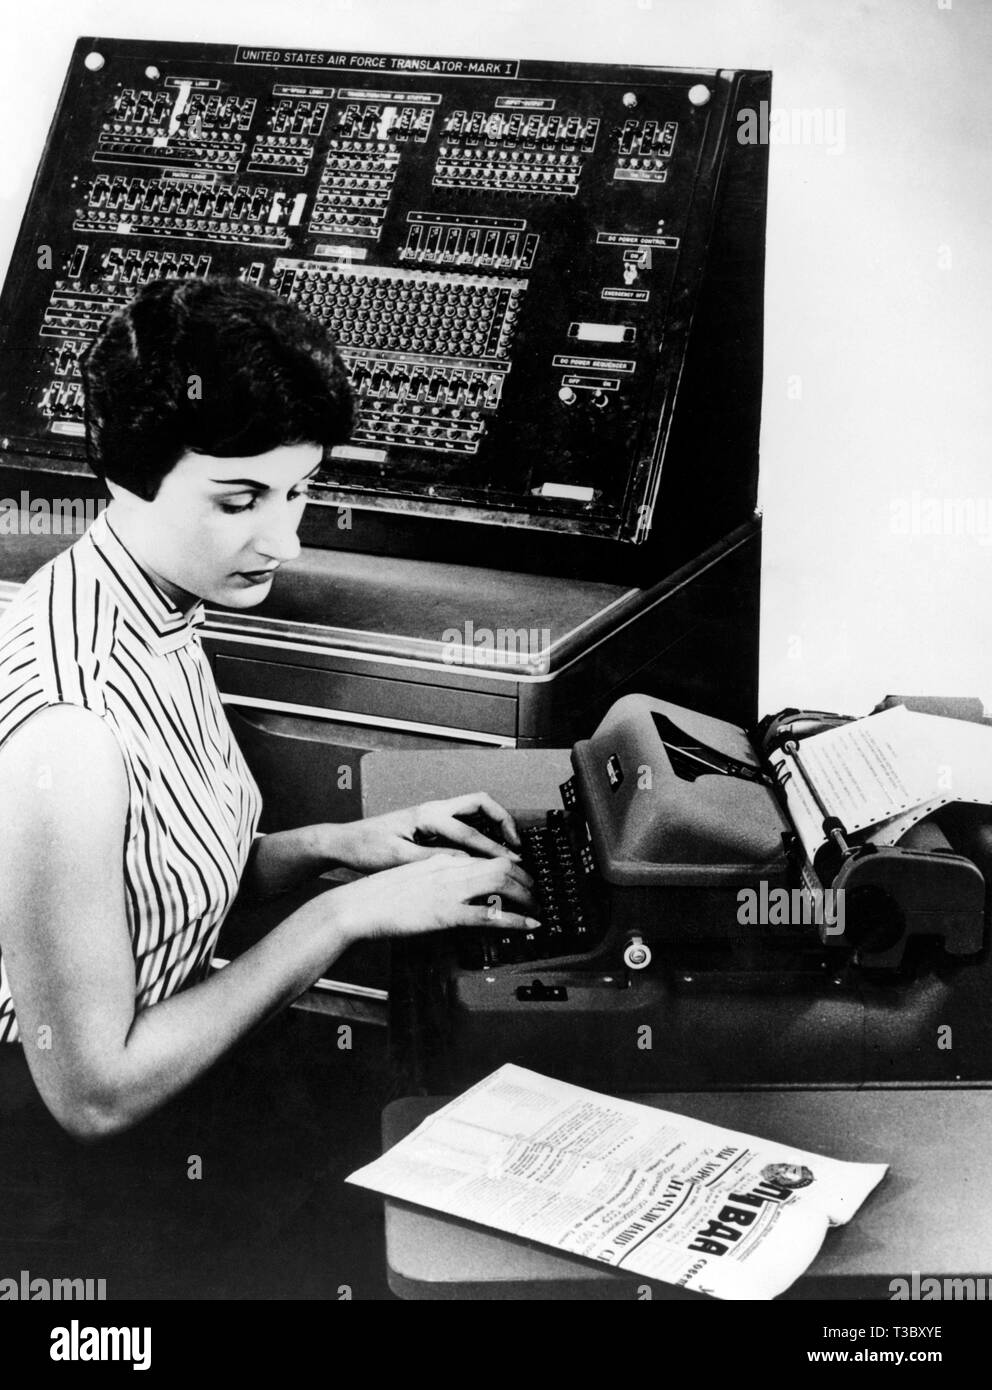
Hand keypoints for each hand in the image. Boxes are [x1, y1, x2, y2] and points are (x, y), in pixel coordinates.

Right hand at [328, 853, 538, 942]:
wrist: (356, 906)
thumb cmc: (377, 897)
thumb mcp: (410, 879)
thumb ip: (435, 879)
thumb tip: (454, 889)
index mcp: (440, 859)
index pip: (484, 855)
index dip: (509, 865)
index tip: (520, 875)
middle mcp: (449, 869)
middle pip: (500, 865)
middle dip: (525, 878)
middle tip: (537, 891)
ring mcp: (449, 890)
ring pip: (501, 883)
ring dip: (526, 895)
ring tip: (538, 907)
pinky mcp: (446, 914)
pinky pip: (489, 916)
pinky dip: (515, 920)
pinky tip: (529, 926)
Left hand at [329, 793, 522, 872]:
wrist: (345, 842)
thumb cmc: (366, 848)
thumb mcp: (398, 858)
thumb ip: (431, 860)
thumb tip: (463, 865)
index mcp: (427, 815)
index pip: (469, 831)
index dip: (493, 849)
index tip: (510, 862)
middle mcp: (433, 809)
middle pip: (481, 804)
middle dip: (504, 821)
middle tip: (518, 844)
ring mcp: (433, 813)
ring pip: (474, 809)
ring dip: (494, 823)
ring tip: (509, 844)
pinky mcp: (430, 822)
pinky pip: (464, 820)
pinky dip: (481, 829)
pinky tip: (486, 849)